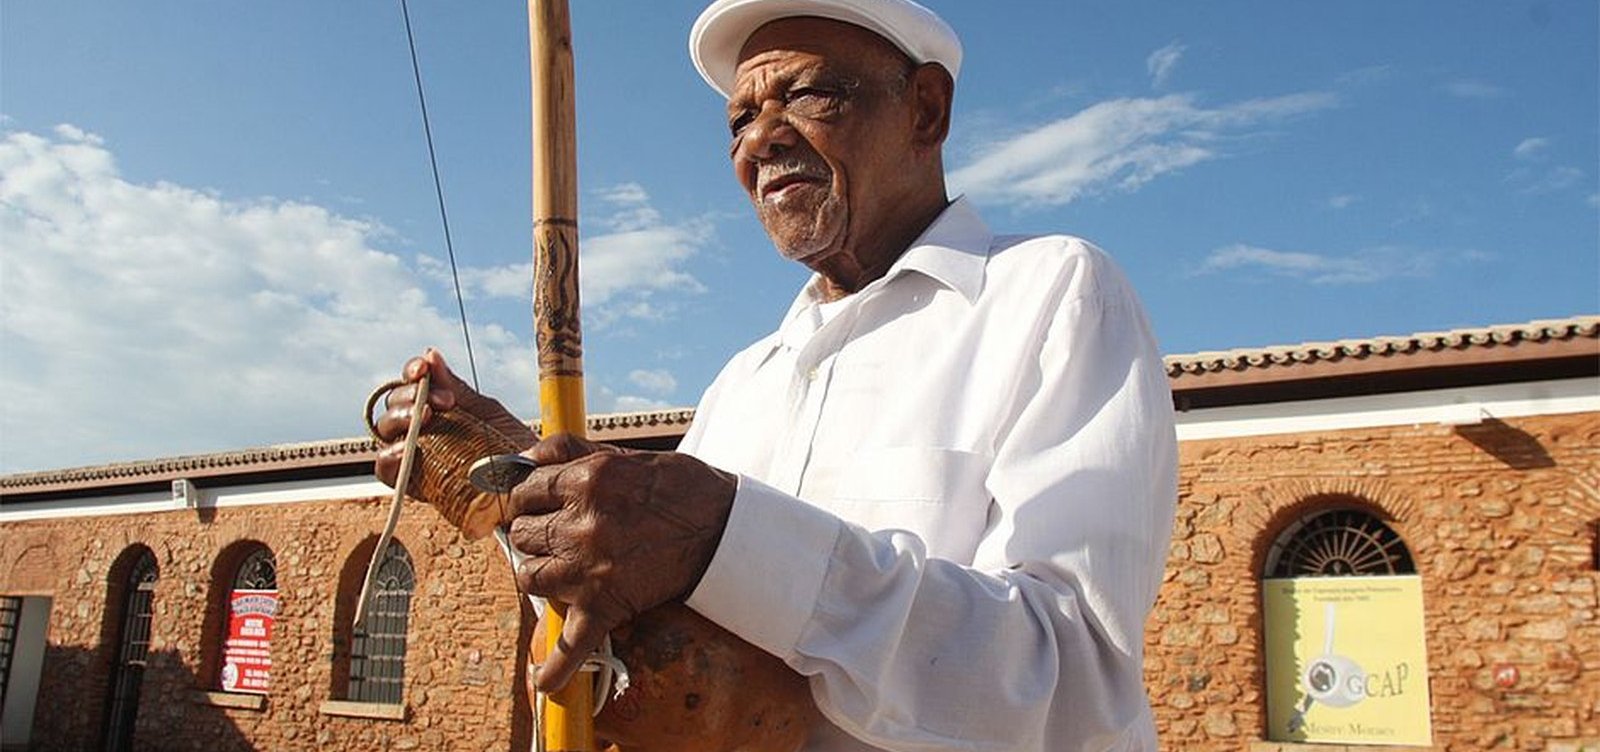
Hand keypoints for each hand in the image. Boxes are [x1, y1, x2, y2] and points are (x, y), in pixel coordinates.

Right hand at [372, 349, 535, 488]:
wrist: (525, 485)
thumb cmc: (508, 447)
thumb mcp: (486, 412)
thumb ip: (457, 388)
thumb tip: (431, 354)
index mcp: (436, 405)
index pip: (413, 381)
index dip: (413, 370)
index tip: (424, 369)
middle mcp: (420, 427)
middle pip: (395, 402)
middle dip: (410, 396)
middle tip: (440, 402)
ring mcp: (413, 453)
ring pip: (386, 429)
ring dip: (400, 418)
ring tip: (424, 418)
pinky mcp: (412, 482)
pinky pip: (386, 468)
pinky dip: (390, 456)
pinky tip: (406, 449)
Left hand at [507, 433, 736, 691]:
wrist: (727, 529)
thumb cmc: (680, 487)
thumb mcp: (624, 455)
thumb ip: (569, 450)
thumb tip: (522, 457)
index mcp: (587, 480)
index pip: (525, 490)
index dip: (528, 497)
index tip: (537, 504)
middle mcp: (582, 522)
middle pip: (523, 533)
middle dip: (535, 532)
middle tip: (557, 535)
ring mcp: (591, 567)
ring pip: (529, 575)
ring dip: (538, 573)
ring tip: (559, 570)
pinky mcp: (608, 604)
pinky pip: (573, 642)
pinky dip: (557, 667)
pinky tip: (544, 682)